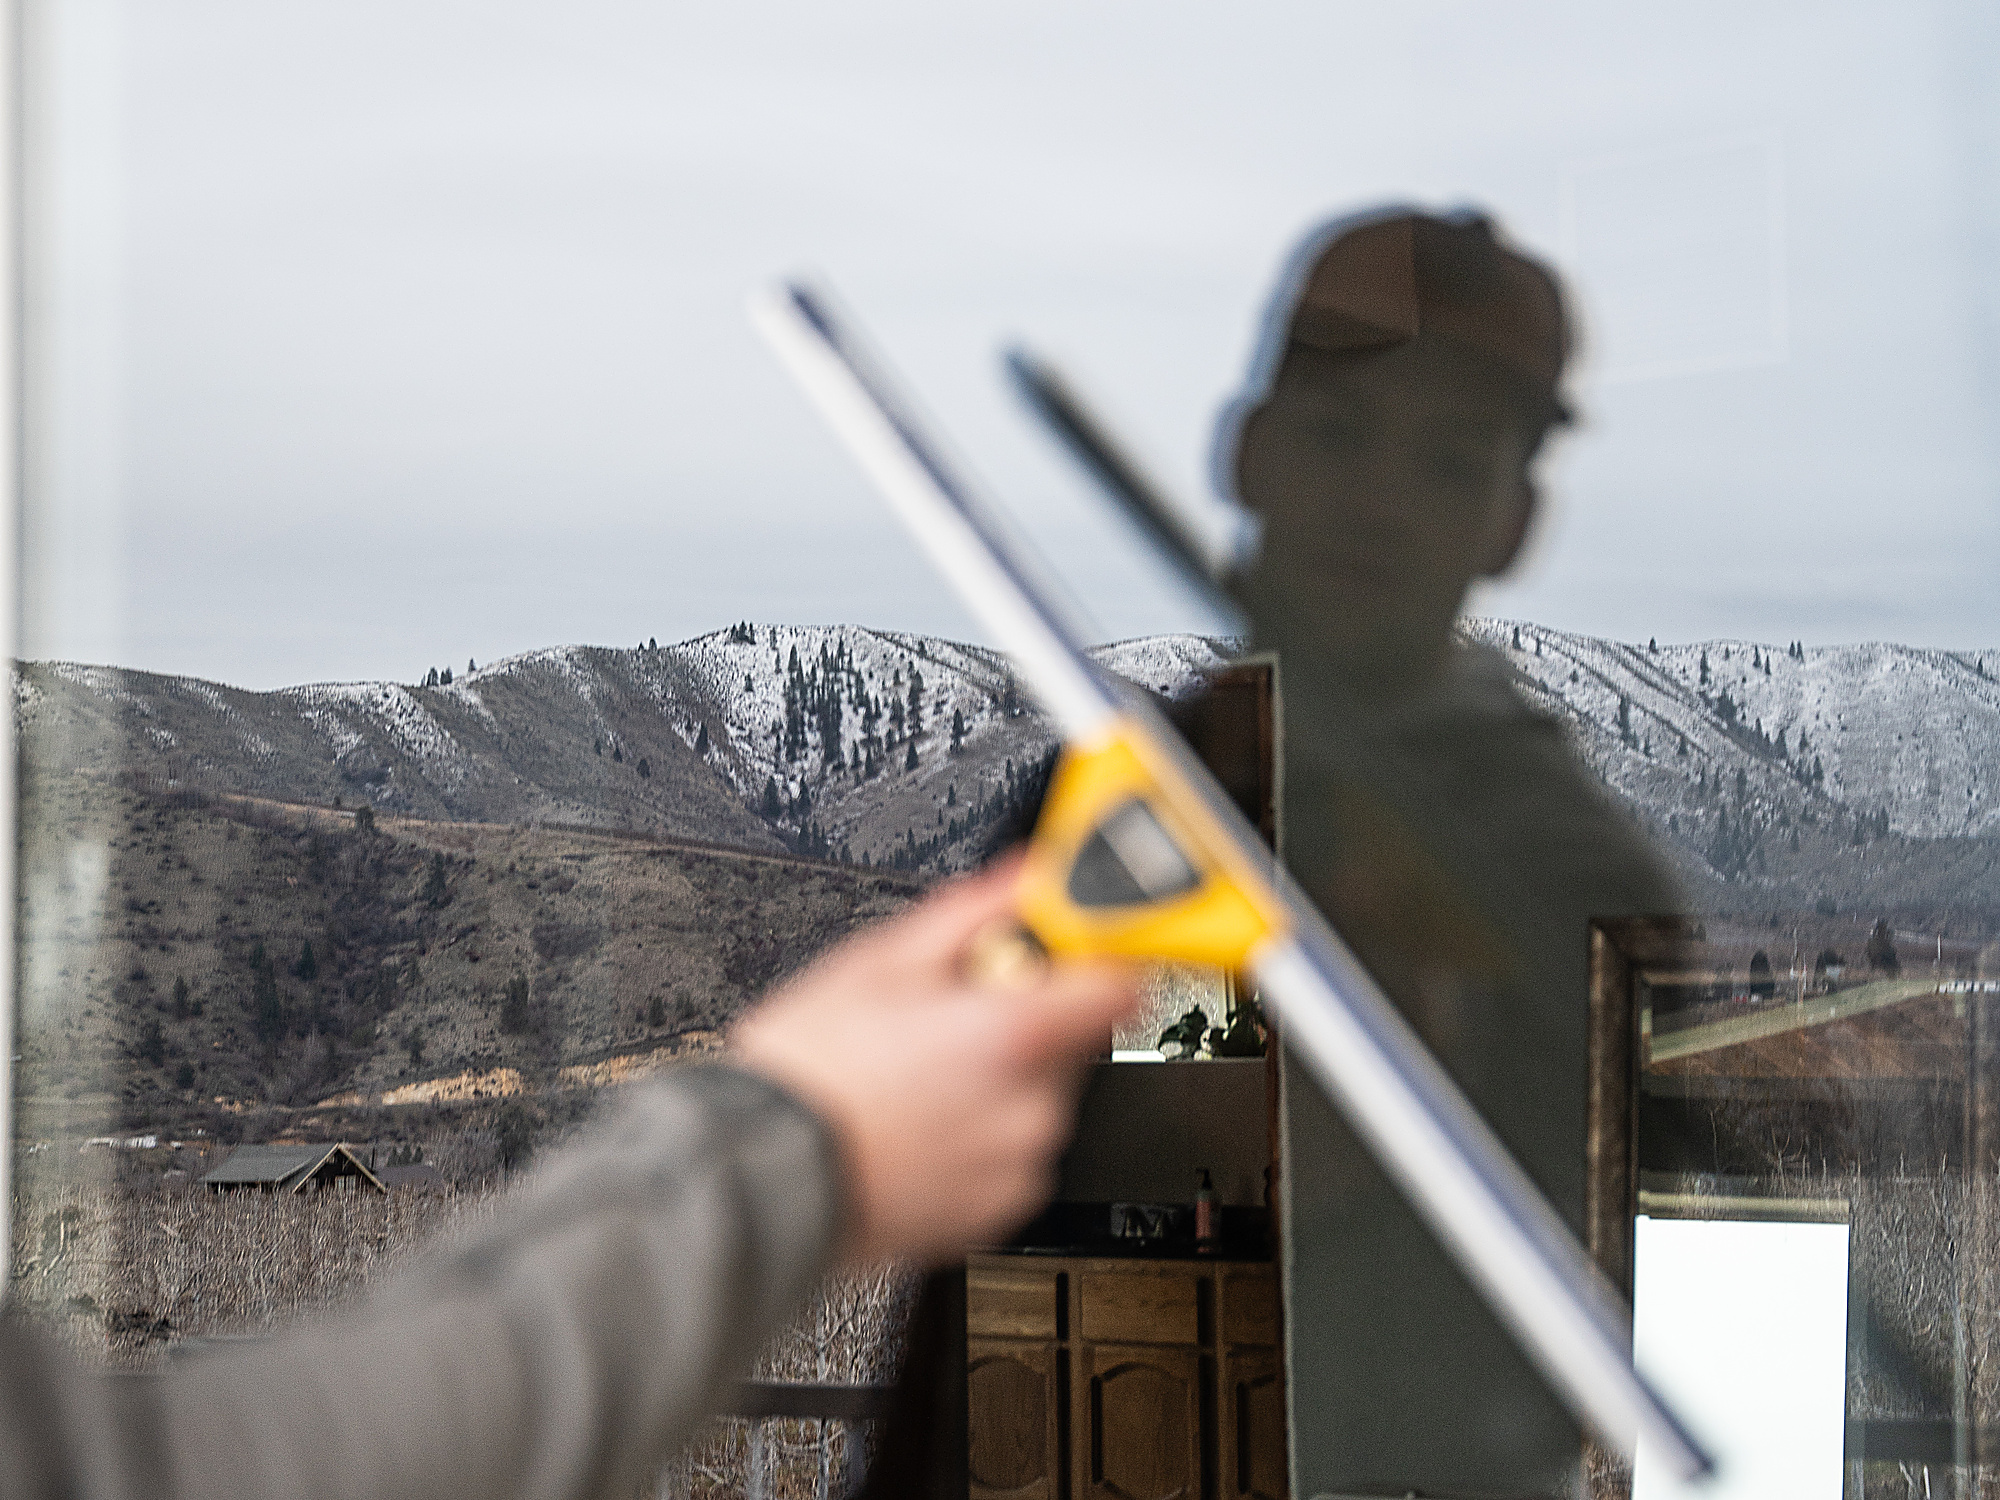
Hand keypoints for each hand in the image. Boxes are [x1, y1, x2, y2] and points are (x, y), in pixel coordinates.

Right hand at [730, 858, 1139, 1265]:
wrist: (765, 1174)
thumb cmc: (809, 1074)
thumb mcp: (882, 959)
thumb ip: (975, 910)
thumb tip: (1027, 876)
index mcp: (1013, 1037)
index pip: (1119, 985)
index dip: (1098, 959)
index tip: (1072, 951)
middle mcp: (1031, 1109)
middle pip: (1071, 1040)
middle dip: (1025, 1020)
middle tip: (950, 1017)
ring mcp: (1017, 1166)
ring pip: (1041, 1097)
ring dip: (1002, 1079)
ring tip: (921, 1076)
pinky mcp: (998, 1209)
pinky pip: (1014, 1152)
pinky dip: (982, 1134)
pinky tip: (922, 1121)